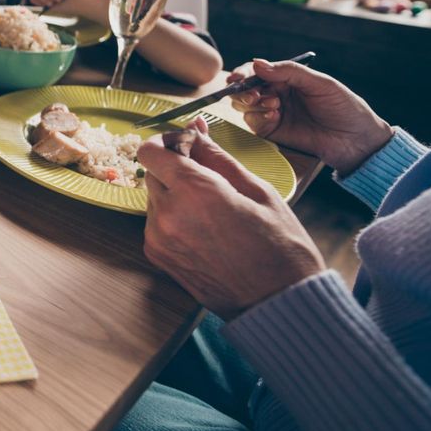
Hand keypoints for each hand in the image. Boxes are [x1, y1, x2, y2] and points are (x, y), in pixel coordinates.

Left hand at [139, 118, 325, 320]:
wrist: (278, 303)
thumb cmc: (279, 247)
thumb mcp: (256, 190)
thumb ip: (217, 156)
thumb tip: (196, 127)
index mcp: (194, 191)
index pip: (151, 150)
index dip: (168, 144)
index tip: (188, 148)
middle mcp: (167, 214)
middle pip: (152, 172)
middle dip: (176, 169)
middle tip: (211, 181)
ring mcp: (158, 238)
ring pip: (154, 197)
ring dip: (175, 195)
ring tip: (214, 212)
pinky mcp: (157, 256)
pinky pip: (155, 222)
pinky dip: (173, 218)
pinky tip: (206, 230)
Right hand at [228, 59, 391, 172]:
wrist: (355, 141)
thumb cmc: (344, 107)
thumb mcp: (320, 83)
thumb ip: (289, 71)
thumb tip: (257, 63)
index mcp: (287, 78)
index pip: (258, 71)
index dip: (245, 73)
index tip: (239, 77)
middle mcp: (276, 94)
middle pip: (245, 88)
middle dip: (243, 90)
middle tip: (253, 95)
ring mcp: (272, 113)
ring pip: (244, 105)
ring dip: (252, 103)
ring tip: (274, 105)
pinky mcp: (272, 132)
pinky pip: (253, 122)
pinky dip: (258, 118)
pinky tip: (274, 117)